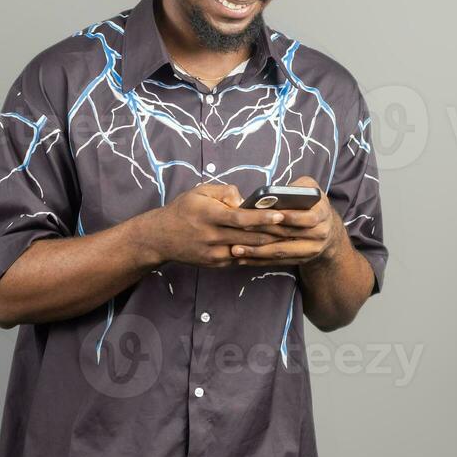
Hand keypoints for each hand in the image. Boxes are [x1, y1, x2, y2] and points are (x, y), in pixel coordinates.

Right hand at [137, 183, 287, 268]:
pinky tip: (271, 249)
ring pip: (248, 250)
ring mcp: (214, 253)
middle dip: (274, 234)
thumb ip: (223, 192)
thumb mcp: (199, 192)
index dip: (263, 218)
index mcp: (210, 216)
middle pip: (250, 237)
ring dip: (269, 246)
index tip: (281, 215)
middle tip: (296, 229)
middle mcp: (213, 236)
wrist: (160, 238)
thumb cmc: (182, 210)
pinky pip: (241, 258)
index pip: (241, 218)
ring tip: (289, 240)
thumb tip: (244, 200)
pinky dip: (256, 253)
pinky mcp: (216, 264)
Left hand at [221, 176, 347, 267]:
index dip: (287, 217)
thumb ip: (296, 188)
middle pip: (288, 235)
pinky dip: (259, 261)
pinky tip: (242, 259)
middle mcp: (319, 234)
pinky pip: (278, 262)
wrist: (327, 230)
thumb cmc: (312, 203)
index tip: (265, 214)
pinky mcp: (300, 260)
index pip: (306, 218)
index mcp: (322, 214)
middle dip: (263, 232)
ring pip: (281, 251)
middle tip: (241, 229)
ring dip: (257, 252)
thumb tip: (274, 194)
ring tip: (236, 249)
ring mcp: (310, 250)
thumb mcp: (310, 189)